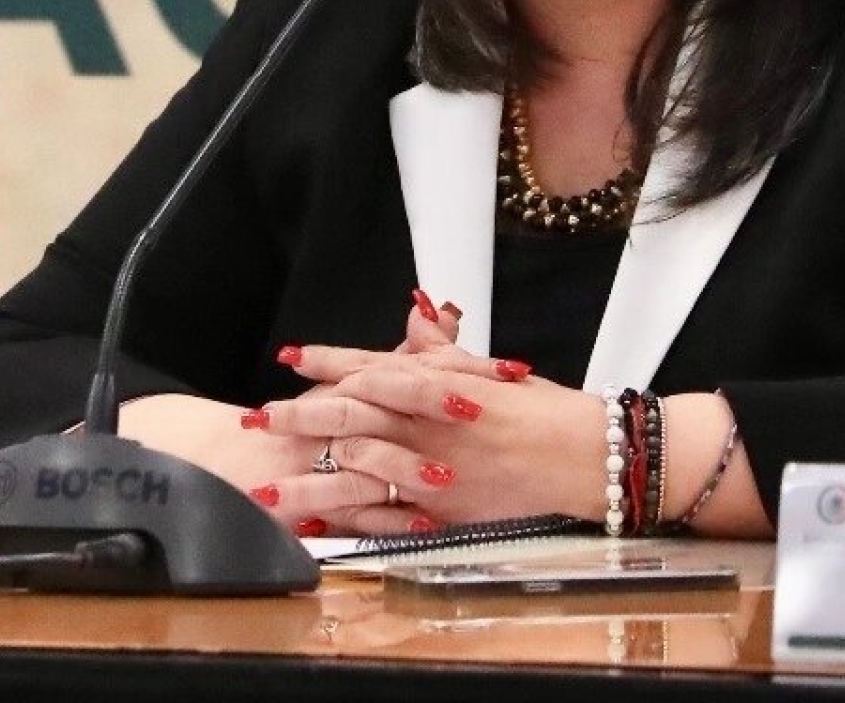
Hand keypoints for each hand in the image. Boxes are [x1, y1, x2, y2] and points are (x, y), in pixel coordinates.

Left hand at [247, 346, 602, 532]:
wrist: (586, 456)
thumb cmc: (544, 410)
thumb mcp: (490, 371)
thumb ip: (443, 349)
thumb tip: (415, 314)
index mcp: (439, 384)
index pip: (371, 365)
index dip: (327, 361)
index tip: (291, 358)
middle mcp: (428, 424)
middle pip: (349, 416)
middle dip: (298, 419)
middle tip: (258, 420)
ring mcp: (433, 471)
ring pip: (355, 475)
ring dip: (307, 485)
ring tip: (265, 493)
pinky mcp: (444, 513)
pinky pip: (385, 521)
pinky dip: (349, 525)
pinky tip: (316, 530)